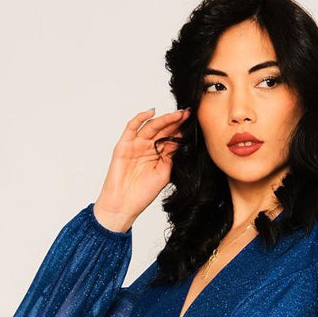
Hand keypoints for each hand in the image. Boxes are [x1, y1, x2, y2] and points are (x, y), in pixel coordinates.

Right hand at [93, 107, 191, 232]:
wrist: (124, 205)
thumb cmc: (142, 194)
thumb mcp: (164, 173)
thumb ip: (171, 156)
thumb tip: (181, 141)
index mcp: (159, 155)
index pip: (171, 138)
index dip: (181, 130)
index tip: (193, 122)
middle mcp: (148, 148)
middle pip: (163, 130)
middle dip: (176, 121)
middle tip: (187, 114)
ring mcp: (136, 145)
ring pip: (151, 126)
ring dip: (164, 119)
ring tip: (177, 114)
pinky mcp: (124, 144)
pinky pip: (132, 127)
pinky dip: (141, 118)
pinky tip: (152, 112)